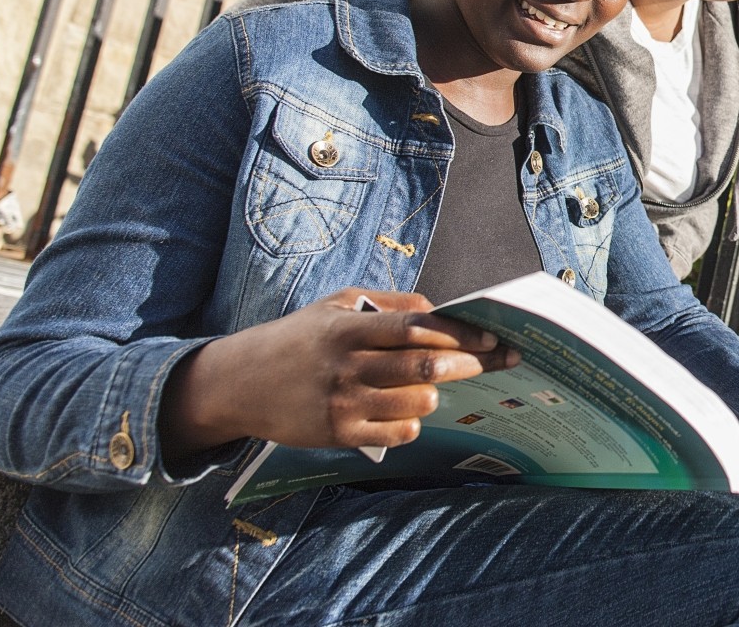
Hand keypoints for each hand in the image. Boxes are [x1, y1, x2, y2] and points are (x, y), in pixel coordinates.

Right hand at [160, 288, 517, 457]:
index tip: (492, 337)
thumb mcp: (336, 305)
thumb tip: (438, 310)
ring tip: (436, 385)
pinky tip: (407, 412)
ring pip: (418, 403)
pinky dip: (413, 422)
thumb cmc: (297, 339)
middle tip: (499, 360)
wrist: (239, 383)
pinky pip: (398, 433)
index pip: (418, 328)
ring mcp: (344, 403)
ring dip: (438, 394)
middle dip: (471, 364)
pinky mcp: (339, 434)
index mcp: (350, 329)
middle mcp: (349, 366)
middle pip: (426, 367)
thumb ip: (389, 305)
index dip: (462, 333)